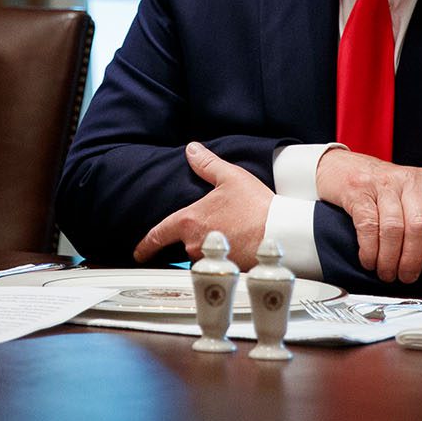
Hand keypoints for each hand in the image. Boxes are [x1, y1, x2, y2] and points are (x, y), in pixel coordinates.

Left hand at [133, 142, 272, 266]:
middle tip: (216, 227)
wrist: (282, 233)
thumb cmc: (256, 207)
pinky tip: (239, 247)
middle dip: (195, 236)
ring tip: (232, 234)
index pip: (158, 235)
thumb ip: (207, 164)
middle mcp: (194, 244)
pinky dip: (225, 256)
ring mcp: (210, 259)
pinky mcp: (226, 270)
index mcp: (190, 221)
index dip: (146, 244)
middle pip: (184, 244)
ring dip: (210, 246)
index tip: (139, 251)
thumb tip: (191, 149)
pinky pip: (218, 264)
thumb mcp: (230, 177)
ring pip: (201, 255)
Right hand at [315, 149, 421, 282]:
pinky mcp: (358, 191)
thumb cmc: (380, 187)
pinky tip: (369, 261)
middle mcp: (408, 181)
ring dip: (389, 258)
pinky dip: (369, 249)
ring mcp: (382, 184)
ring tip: (386, 273)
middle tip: (407, 276)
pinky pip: (368, 225)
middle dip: (413, 258)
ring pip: (393, 228)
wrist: (340, 165)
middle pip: (418, 224)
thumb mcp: (409, 192)